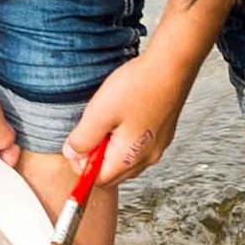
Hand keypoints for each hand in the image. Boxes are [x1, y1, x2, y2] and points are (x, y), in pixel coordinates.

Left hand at [65, 55, 192, 187]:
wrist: (172, 65)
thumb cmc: (141, 86)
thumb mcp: (99, 113)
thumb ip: (82, 139)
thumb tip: (72, 153)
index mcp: (130, 158)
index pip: (98, 180)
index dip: (81, 165)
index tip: (77, 143)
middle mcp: (148, 157)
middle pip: (113, 172)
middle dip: (97, 157)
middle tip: (93, 129)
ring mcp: (159, 145)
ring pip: (126, 159)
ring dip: (111, 146)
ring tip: (109, 118)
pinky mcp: (163, 132)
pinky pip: (139, 145)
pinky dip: (126, 137)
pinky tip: (124, 113)